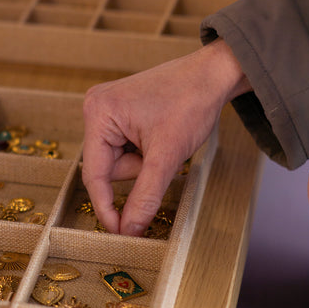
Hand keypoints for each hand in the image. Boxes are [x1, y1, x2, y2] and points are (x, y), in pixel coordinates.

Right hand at [82, 40, 249, 235]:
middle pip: (108, 168)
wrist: (213, 74)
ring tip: (165, 141)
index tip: (120, 233)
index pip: (95, 175)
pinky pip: (125, 147)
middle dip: (138, 169)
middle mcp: (96, 108)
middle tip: (163, 154)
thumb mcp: (167, 157)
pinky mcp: (120, 111)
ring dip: (144, 161)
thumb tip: (128, 230)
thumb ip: (145, 196)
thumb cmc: (191, 103)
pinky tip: (161, 135)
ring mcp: (107, 109)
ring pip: (119, 160)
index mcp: (98, 114)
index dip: (107, 207)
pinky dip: (145, 151)